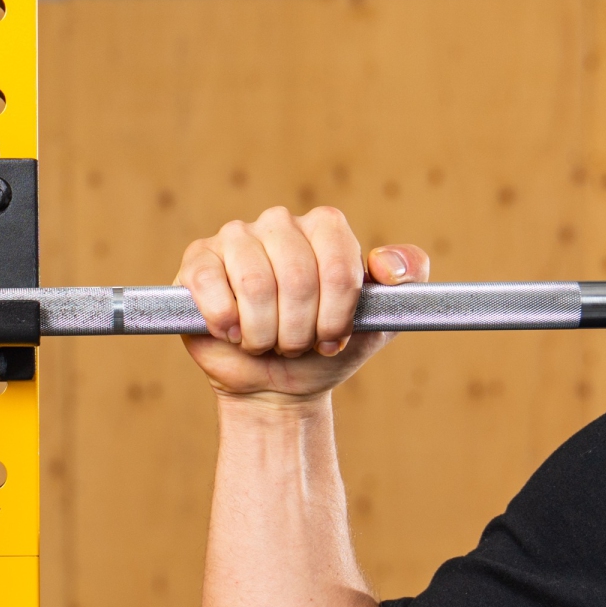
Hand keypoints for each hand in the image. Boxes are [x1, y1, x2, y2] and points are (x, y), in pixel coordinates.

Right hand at [177, 206, 429, 399]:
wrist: (275, 383)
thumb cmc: (324, 346)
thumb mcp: (379, 319)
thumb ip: (408, 282)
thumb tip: (388, 267)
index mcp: (325, 227)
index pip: (338, 266)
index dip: (335, 315)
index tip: (331, 338)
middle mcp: (279, 222)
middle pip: (297, 277)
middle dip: (297, 329)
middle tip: (294, 346)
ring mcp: (234, 237)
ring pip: (255, 284)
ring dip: (262, 332)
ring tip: (263, 342)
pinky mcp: (197, 261)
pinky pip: (210, 285)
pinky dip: (225, 321)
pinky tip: (231, 332)